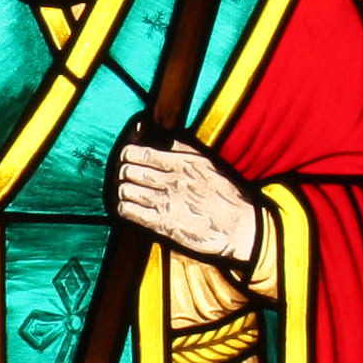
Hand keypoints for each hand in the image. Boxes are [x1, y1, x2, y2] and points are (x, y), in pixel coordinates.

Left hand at [113, 138, 261, 264]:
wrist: (238, 227)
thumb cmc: (224, 193)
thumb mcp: (206, 163)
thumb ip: (181, 148)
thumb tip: (160, 135)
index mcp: (182, 163)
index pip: (141, 153)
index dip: (127, 154)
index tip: (126, 157)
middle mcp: (171, 182)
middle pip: (129, 171)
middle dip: (123, 172)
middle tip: (126, 176)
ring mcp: (165, 204)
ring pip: (126, 191)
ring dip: (123, 191)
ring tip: (128, 192)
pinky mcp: (162, 225)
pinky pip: (130, 212)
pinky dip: (124, 208)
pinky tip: (128, 207)